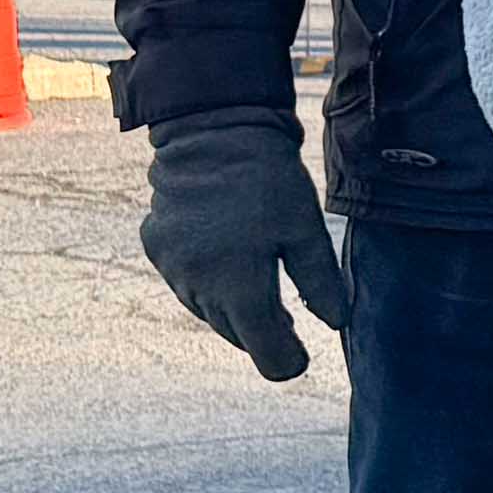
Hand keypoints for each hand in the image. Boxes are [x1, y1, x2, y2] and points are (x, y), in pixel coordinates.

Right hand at [138, 108, 351, 381]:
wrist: (212, 131)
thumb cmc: (268, 182)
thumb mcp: (306, 231)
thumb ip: (321, 285)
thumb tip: (336, 325)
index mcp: (239, 289)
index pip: (267, 355)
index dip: (289, 360)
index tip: (302, 354)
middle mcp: (198, 287)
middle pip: (237, 335)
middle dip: (264, 334)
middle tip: (290, 325)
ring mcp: (172, 268)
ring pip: (209, 312)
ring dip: (234, 310)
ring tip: (261, 292)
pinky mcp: (157, 248)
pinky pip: (186, 283)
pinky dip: (208, 284)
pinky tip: (227, 263)